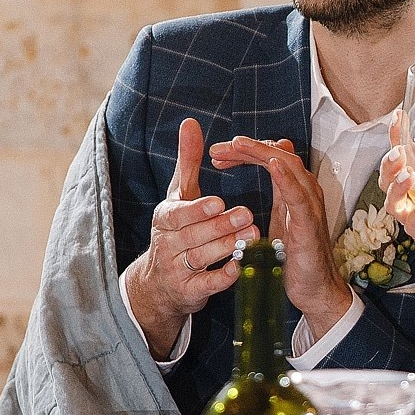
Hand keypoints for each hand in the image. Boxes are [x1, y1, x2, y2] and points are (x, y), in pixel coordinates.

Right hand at [122, 118, 257, 358]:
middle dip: (221, 225)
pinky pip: (207, 285)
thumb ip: (187, 161)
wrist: (161, 282)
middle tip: (249, 214)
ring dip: (228, 247)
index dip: (197, 209)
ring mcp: (176, 270)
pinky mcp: (189, 291)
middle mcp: (166, 244)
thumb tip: (191, 123)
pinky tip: (241, 267)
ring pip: (202, 257)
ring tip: (253, 235)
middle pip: (193, 235)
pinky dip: (223, 277)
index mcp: (164, 219)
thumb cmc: (176, 229)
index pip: (177, 213)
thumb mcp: (179, 195)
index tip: (219, 201)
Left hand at [209, 135, 353, 331]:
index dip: (244, 151)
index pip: (270, 158)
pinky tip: (272, 164)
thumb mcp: (282, 220)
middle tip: (217, 148)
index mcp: (293, 191)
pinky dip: (286, 177)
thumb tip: (266, 183)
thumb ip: (277, 197)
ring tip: (237, 144)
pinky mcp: (309, 223)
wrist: (313, 288)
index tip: (217, 154)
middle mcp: (304, 192)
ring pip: (288, 166)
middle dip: (246, 147)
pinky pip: (298, 195)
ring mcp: (309, 206)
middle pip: (278, 154)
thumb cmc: (296, 257)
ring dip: (262, 152)